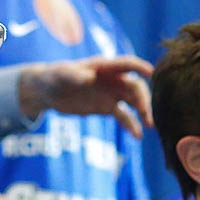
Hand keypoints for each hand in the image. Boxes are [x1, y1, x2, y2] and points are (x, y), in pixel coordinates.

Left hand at [17, 55, 154, 136]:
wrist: (48, 91)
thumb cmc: (55, 76)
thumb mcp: (61, 74)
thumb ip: (74, 75)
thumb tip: (89, 78)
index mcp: (104, 67)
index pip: (126, 64)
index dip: (139, 67)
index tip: (151, 73)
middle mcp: (112, 79)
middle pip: (135, 86)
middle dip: (144, 99)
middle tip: (148, 116)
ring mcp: (111, 94)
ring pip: (133, 102)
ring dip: (143, 112)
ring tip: (149, 126)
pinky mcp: (107, 107)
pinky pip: (124, 116)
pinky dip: (131, 125)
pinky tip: (137, 136)